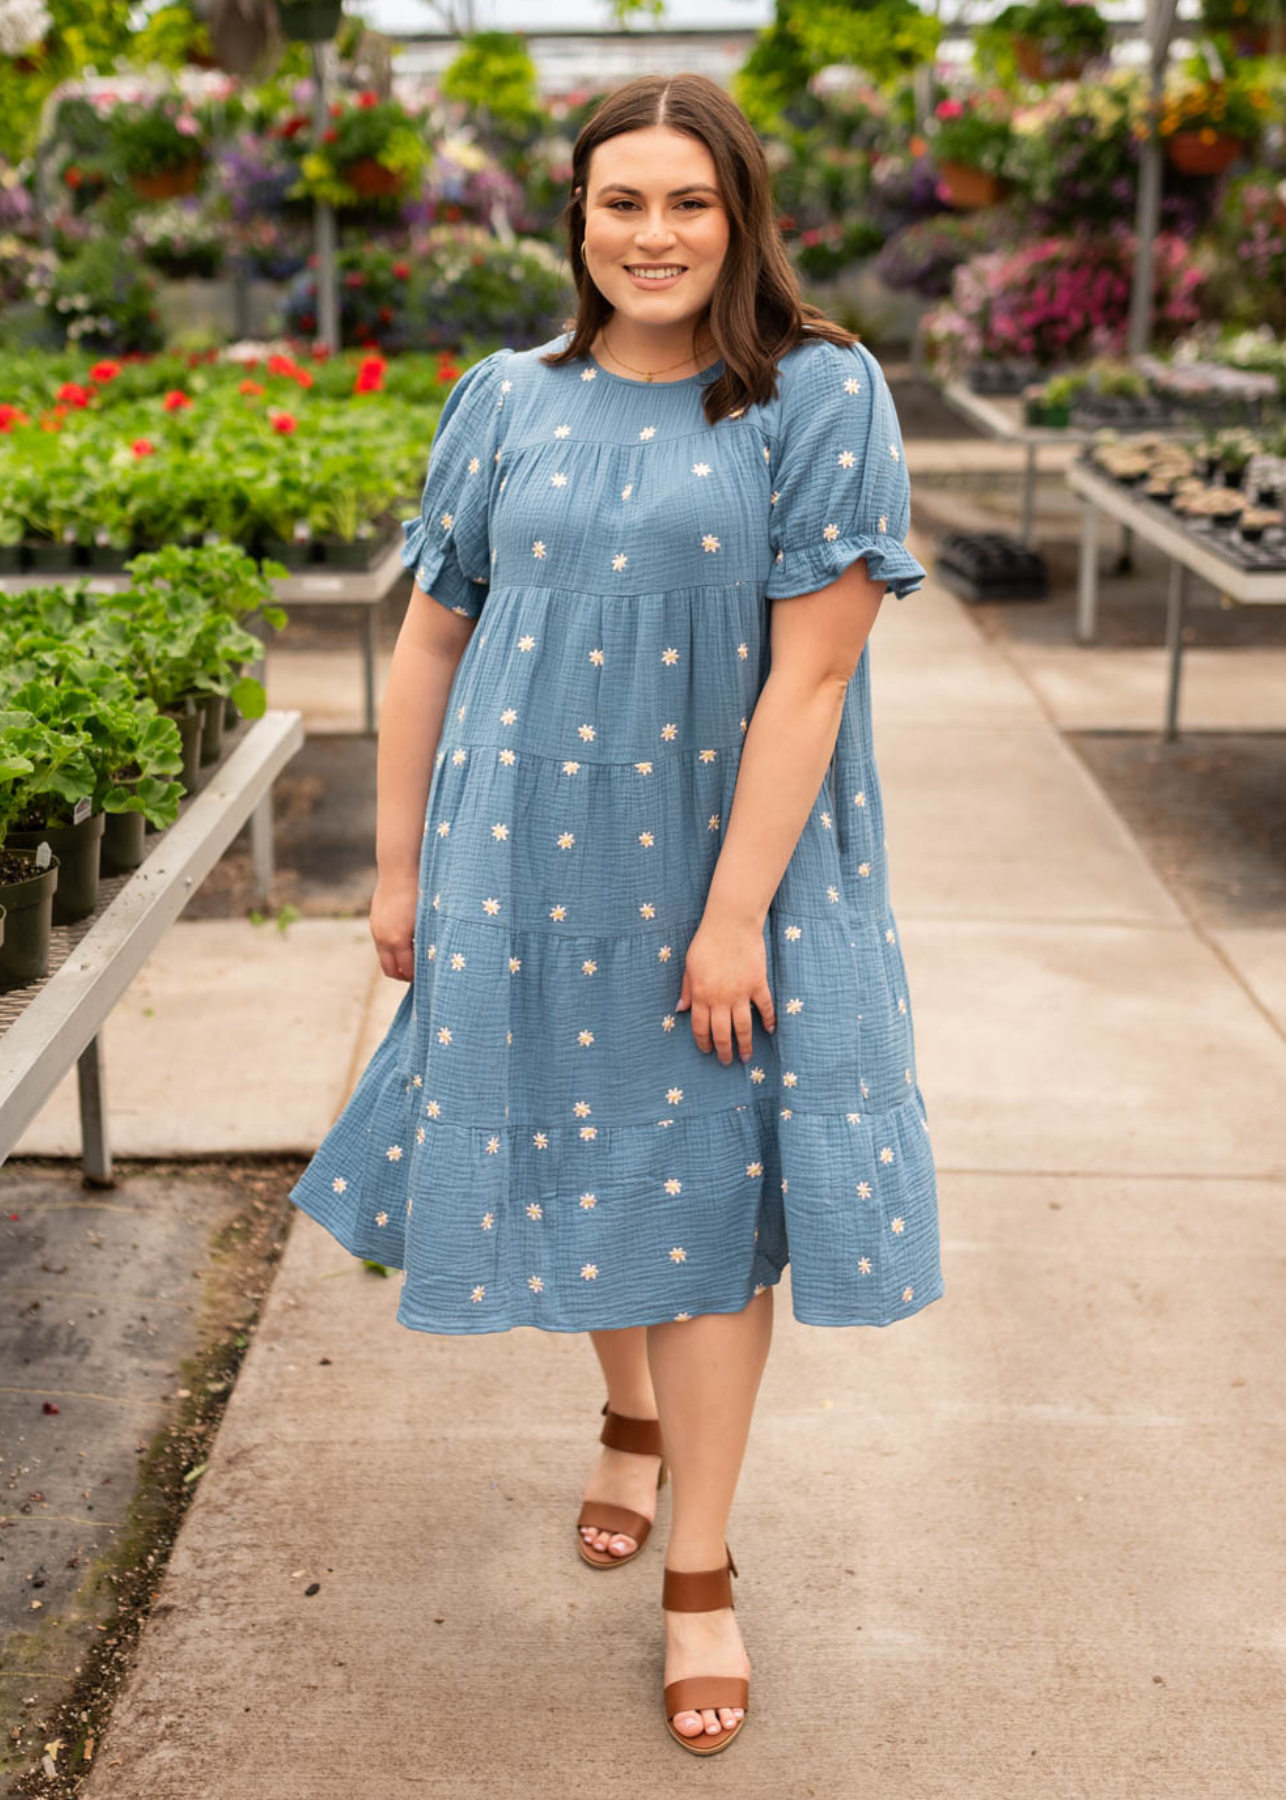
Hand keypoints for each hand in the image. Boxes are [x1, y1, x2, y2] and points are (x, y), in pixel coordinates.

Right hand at [369, 872, 417, 981]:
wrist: (399, 871)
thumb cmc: (420, 894)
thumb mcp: (426, 921)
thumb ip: (425, 942)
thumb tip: (431, 960)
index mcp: (398, 940)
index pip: (406, 970)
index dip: (417, 976)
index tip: (428, 977)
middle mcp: (383, 938)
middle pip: (389, 970)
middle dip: (403, 976)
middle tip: (418, 976)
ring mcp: (376, 930)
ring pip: (383, 957)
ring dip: (396, 962)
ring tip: (412, 960)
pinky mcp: (374, 922)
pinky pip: (380, 944)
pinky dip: (390, 949)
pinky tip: (405, 942)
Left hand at [676, 912, 775, 1063]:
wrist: (731, 925)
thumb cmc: (706, 943)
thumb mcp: (689, 966)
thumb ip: (686, 989)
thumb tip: (681, 1009)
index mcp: (701, 995)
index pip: (700, 1027)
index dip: (703, 1042)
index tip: (706, 1051)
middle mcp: (721, 999)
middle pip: (722, 1033)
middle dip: (724, 1051)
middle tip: (727, 1062)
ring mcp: (741, 993)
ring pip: (743, 1027)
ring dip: (745, 1045)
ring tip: (746, 1057)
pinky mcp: (758, 985)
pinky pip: (765, 1008)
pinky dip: (768, 1020)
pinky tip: (770, 1031)